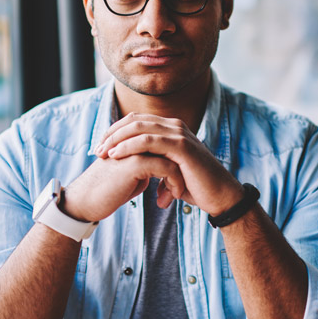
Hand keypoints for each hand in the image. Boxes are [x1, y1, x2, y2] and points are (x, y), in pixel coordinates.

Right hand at [61, 153, 186, 222]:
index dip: (175, 164)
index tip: (175, 185)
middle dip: (181, 170)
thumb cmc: (107, 191)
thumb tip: (163, 168)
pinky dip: (173, 184)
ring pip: (172, 158)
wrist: (85, 201)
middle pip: (172, 149)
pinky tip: (166, 200)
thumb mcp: (131, 175)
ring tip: (174, 197)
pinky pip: (167, 168)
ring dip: (178, 179)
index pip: (167, 145)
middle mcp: (136, 140)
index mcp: (135, 141)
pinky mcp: (136, 162)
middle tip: (178, 191)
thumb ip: (147, 167)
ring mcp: (136, 149)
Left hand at [94, 113, 242, 214]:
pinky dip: (129, 146)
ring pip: (139, 128)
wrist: (220, 197)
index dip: (116, 131)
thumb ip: (154, 165)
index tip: (101, 146)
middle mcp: (175, 126)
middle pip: (135, 121)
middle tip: (97, 148)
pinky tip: (116, 155)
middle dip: (112, 133)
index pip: (137, 121)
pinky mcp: (182, 146)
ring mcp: (179, 134)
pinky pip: (149, 141)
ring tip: (103, 152)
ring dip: (117, 139)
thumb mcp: (170, 172)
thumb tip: (139, 172)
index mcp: (171, 129)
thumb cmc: (196, 187)